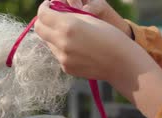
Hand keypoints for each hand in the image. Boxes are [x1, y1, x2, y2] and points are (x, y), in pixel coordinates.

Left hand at [34, 0, 161, 117]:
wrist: (121, 63)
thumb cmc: (110, 36)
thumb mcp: (90, 18)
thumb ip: (69, 14)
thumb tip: (55, 11)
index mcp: (68, 27)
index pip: (43, 14)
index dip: (44, 7)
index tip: (49, 5)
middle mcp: (61, 43)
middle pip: (39, 29)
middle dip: (43, 20)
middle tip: (52, 16)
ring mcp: (62, 58)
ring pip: (48, 42)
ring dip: (53, 35)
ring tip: (70, 33)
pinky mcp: (66, 67)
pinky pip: (57, 54)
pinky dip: (62, 47)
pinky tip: (77, 46)